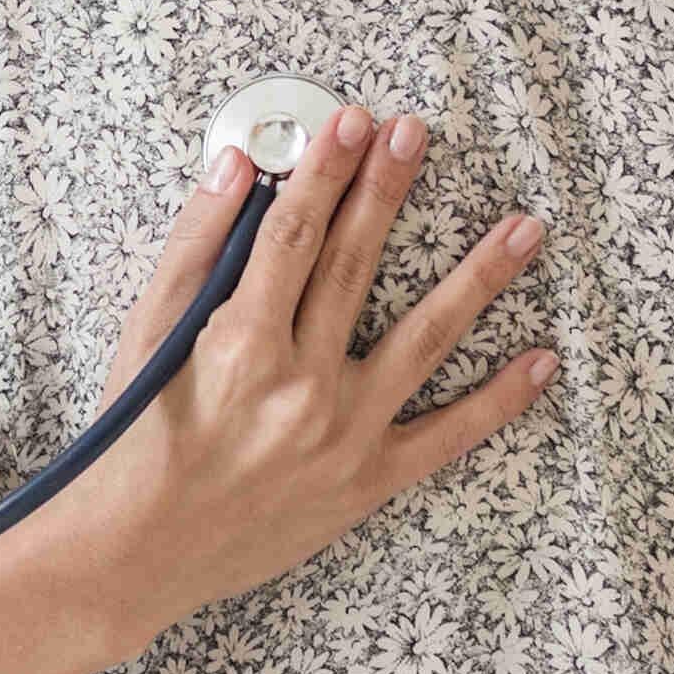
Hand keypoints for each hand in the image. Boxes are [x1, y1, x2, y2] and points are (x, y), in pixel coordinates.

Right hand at [36, 102, 550, 653]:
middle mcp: (300, 385)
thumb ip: (195, 246)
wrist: (136, 553)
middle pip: (358, 266)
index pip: (295, 233)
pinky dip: (499, 401)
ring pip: (427, 340)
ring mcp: (343, 435)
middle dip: (389, 190)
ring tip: (523, 228)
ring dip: (479, 278)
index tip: (352, 120)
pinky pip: (448, 436)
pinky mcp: (368, 482)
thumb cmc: (134, 438)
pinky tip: (540, 360)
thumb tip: (237, 167)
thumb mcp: (146, 335)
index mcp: (239, 343)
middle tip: (418, 132)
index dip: (326, 171)